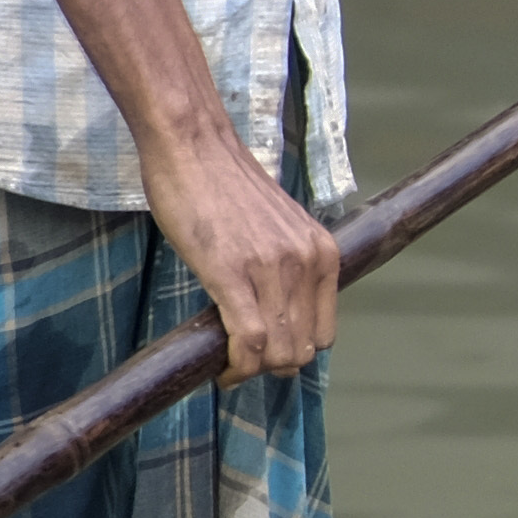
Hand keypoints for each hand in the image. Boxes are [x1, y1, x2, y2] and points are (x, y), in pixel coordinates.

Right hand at [147, 126, 341, 377]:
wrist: (193, 146)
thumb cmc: (225, 185)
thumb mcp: (280, 228)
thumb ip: (290, 266)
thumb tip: (283, 311)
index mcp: (324, 253)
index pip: (323, 332)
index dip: (295, 352)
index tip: (267, 355)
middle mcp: (307, 262)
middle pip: (302, 348)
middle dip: (273, 366)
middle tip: (242, 363)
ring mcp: (271, 269)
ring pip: (278, 351)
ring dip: (253, 370)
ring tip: (230, 367)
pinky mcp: (231, 273)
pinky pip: (249, 339)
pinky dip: (238, 366)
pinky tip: (223, 369)